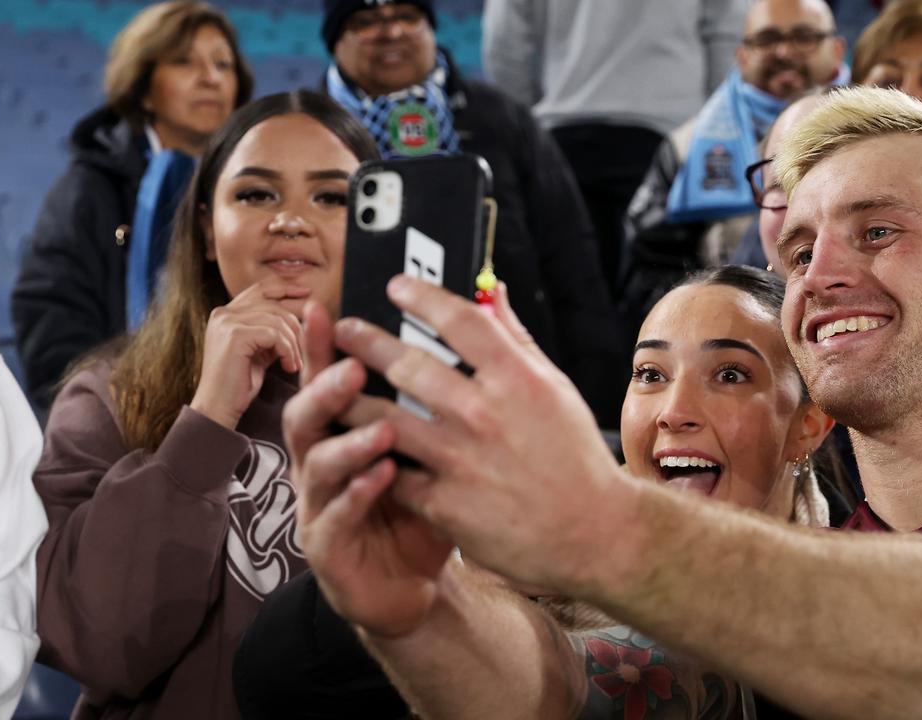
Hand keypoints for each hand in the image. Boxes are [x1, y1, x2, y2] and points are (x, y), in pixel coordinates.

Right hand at [191, 282, 305, 428]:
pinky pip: (275, 334)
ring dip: (293, 344)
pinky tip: (288, 367)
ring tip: (294, 364)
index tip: (307, 294)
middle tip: (302, 352)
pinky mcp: (235, 335)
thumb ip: (271, 331)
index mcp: (226, 314)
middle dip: (296, 327)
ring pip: (278, 320)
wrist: (218, 408)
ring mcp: (227, 322)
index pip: (261, 289)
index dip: (286, 289)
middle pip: (274, 305)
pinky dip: (288, 351)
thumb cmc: (240, 384)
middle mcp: (223, 313)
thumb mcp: (259, 350)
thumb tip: (299, 316)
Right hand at [285, 302, 452, 637]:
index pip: (327, 380)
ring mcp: (319, 505)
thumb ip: (448, 388)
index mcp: (344, 431)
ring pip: (317, 465)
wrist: (418, 584)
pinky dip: (359, 494)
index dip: (321, 346)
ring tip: (383, 429)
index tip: (323, 310)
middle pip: (306, 415)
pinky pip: (336, 518)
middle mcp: (321, 462)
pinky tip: (384, 477)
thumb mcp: (441, 445)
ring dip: (348, 444)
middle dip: (326, 389)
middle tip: (356, 369)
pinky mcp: (328, 549)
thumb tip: (479, 314)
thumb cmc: (428, 505)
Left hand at [330, 278, 637, 594]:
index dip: (421, 296)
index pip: (460, 320)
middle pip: (408, 364)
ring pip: (383, 418)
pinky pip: (391, 472)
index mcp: (518, 380)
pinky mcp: (444, 504)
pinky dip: (371, 456)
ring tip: (331, 384)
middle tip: (344, 329)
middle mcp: (485, 414)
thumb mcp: (555, 389)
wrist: (590, 533)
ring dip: (349, 397)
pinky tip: (354, 442)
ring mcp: (460, 461)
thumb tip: (493, 291)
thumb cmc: (573, 457)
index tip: (396, 286)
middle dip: (366, 341)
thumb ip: (516, 339)